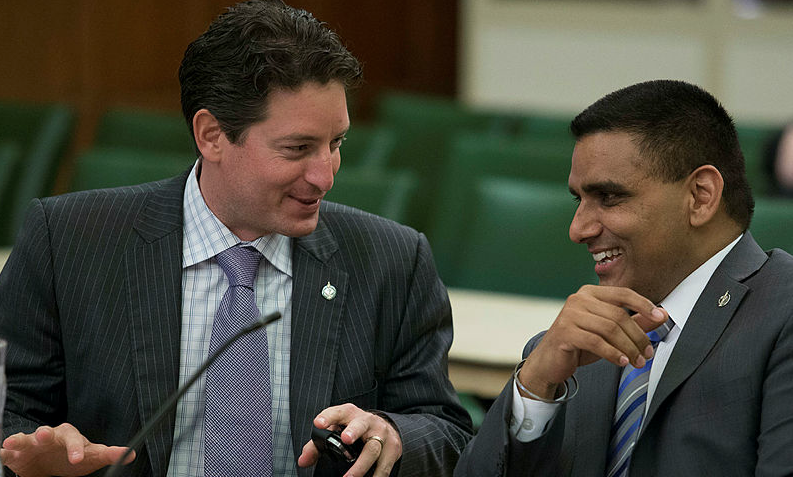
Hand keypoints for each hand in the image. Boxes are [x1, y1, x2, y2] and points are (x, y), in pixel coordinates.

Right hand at [0, 423, 134, 476]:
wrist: (50, 463)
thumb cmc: (72, 457)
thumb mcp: (91, 456)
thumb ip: (108, 454)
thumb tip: (131, 454)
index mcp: (69, 436)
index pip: (74, 439)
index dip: (75, 448)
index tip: (77, 459)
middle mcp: (49, 437)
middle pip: (48, 433)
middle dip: (45, 434)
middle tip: (43, 434)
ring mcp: (31, 444)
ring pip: (25, 438)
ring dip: (20, 439)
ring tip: (13, 441)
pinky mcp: (16, 454)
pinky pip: (8, 451)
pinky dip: (4, 450)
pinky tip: (2, 450)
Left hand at [298, 403, 401, 476]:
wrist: (385, 427)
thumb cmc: (354, 429)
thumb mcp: (337, 431)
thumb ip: (317, 446)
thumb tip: (303, 461)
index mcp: (350, 414)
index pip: (338, 412)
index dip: (328, 417)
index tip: (318, 423)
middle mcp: (367, 421)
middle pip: (361, 425)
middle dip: (353, 431)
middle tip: (345, 439)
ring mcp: (382, 434)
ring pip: (373, 449)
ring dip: (361, 465)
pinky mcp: (393, 448)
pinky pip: (384, 465)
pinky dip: (376, 476)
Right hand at [518, 285, 667, 399]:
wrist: (549, 361)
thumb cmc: (579, 344)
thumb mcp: (609, 332)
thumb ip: (634, 322)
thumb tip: (661, 315)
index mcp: (589, 293)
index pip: (622, 293)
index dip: (644, 305)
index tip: (660, 317)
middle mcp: (578, 299)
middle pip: (618, 315)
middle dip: (638, 336)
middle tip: (647, 353)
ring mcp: (569, 314)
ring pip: (610, 329)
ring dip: (628, 348)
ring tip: (636, 361)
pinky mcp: (564, 332)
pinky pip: (596, 342)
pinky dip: (612, 353)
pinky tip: (621, 362)